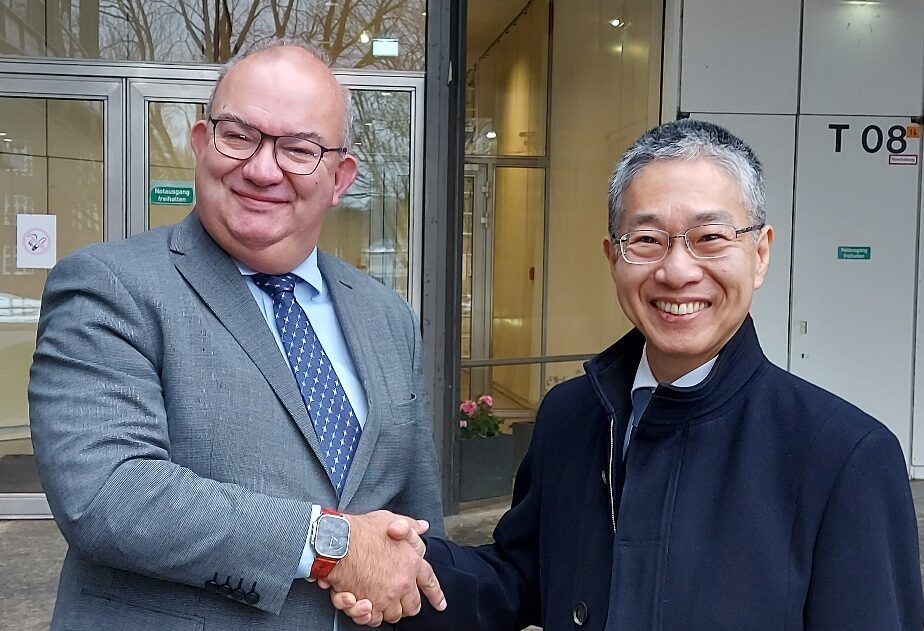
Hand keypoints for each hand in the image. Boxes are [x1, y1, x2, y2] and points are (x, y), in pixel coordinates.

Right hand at [321, 511, 445, 623]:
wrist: (337, 541)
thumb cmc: (361, 530)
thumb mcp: (389, 519)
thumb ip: (408, 525)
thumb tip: (423, 526)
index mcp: (411, 563)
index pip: (429, 582)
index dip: (435, 595)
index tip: (440, 604)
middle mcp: (402, 583)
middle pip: (412, 606)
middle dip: (406, 606)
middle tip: (397, 601)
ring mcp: (385, 596)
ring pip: (392, 615)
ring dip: (385, 610)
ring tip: (375, 601)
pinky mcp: (367, 605)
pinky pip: (371, 619)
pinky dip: (366, 615)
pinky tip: (360, 604)